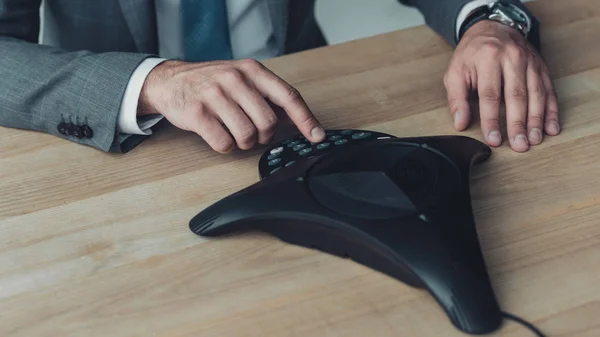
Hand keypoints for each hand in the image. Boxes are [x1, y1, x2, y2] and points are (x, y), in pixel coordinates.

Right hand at [138, 58, 325, 152]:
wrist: (170, 80)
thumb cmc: (210, 83)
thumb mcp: (241, 79)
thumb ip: (267, 96)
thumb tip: (297, 120)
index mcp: (251, 70)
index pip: (287, 96)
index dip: (305, 119)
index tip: (317, 135)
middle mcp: (235, 79)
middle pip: (268, 122)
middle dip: (264, 135)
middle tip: (254, 131)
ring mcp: (215, 95)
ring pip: (247, 136)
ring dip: (244, 142)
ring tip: (234, 133)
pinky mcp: (198, 114)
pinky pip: (224, 143)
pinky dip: (225, 146)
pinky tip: (218, 134)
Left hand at [444, 20, 559, 151]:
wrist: (493, 28)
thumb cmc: (472, 55)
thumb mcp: (455, 72)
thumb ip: (457, 99)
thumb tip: (460, 123)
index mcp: (488, 58)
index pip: (490, 95)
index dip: (492, 120)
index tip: (494, 140)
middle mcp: (512, 58)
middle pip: (516, 96)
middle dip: (518, 123)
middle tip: (520, 145)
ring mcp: (530, 62)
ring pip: (536, 94)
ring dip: (536, 120)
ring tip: (534, 140)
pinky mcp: (541, 67)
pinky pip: (548, 91)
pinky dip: (551, 111)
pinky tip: (550, 128)